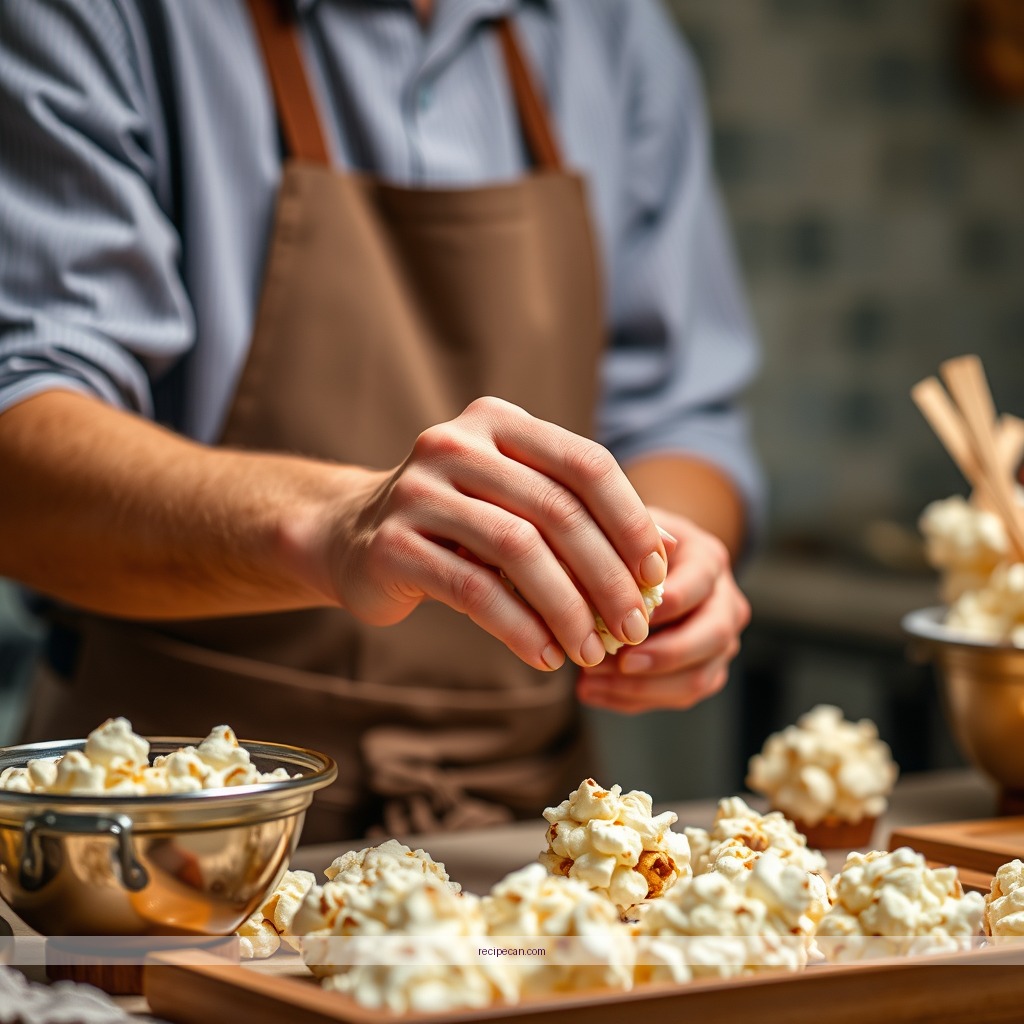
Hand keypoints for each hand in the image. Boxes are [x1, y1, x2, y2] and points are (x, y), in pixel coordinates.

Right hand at [324, 397, 668, 671]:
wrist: (349, 536)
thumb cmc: (454, 523)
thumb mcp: (514, 502)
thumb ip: (577, 514)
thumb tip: (666, 554)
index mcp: (497, 422)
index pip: (585, 463)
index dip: (631, 521)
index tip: (658, 575)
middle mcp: (455, 444)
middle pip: (556, 509)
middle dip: (606, 575)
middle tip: (634, 627)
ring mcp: (418, 491)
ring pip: (518, 549)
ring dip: (567, 608)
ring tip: (592, 650)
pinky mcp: (392, 544)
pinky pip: (473, 590)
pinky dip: (519, 628)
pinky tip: (546, 656)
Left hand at [575, 508, 750, 713]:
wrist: (644, 565)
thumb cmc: (627, 544)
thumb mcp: (624, 532)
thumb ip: (622, 543)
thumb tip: (623, 564)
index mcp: (709, 560)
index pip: (697, 584)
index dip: (663, 606)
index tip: (622, 619)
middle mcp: (725, 602)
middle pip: (713, 636)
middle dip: (664, 655)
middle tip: (618, 662)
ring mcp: (719, 642)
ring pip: (698, 678)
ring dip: (642, 687)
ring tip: (589, 683)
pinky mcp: (704, 672)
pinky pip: (677, 697)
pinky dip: (632, 699)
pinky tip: (591, 692)